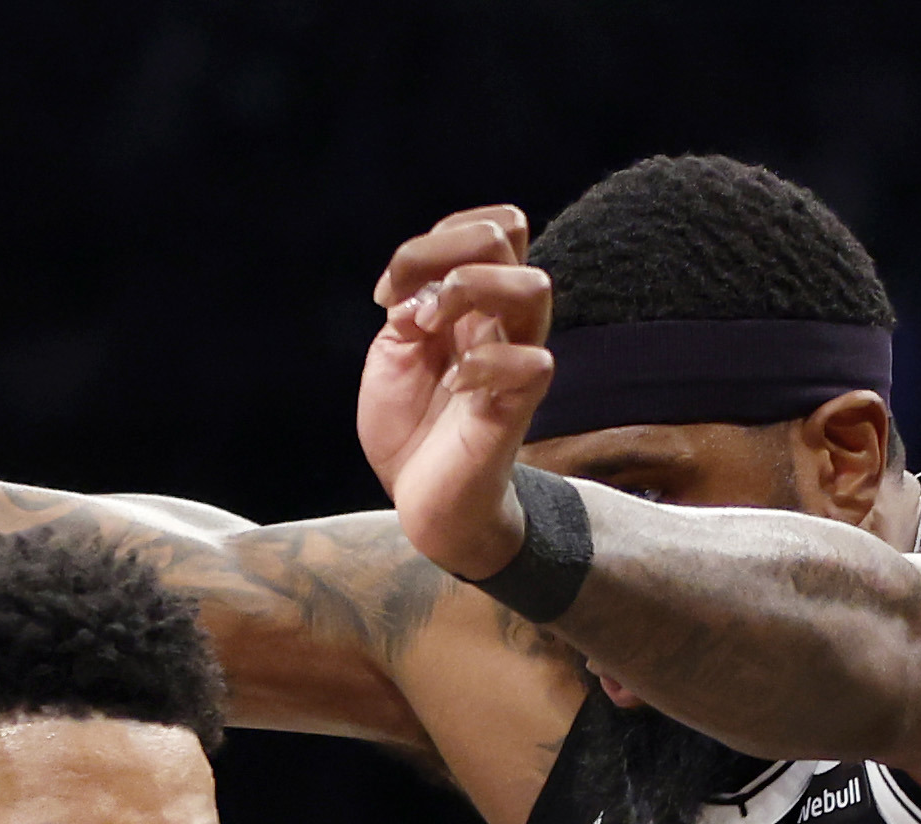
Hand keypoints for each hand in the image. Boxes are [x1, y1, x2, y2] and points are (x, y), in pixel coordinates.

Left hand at [353, 206, 556, 579]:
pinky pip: (533, 363)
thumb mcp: (392, 357)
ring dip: (469, 290)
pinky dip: (482, 364)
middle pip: (508, 231)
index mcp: (473, 300)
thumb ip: (406, 311)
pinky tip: (453, 385)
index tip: (387, 295)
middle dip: (443, 251)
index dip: (430, 241)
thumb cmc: (412, 428)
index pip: (486, 225)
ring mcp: (515, 358)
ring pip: (533, 286)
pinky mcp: (520, 406)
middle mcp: (501, 319)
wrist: (425, 501)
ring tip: (430, 330)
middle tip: (407, 307)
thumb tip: (417, 294)